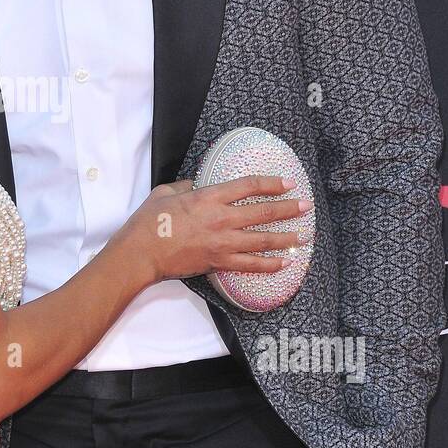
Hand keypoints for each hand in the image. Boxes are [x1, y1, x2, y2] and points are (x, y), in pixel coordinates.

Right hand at [122, 174, 312, 283]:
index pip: (248, 186)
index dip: (271, 183)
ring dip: (286, 238)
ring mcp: (223, 243)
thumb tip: (195, 185)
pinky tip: (284, 263)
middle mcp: (222, 219)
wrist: (142, 253)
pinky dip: (269, 265)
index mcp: (209, 197)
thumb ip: (185, 186)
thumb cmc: (150, 221)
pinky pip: (251, 265)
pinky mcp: (219, 262)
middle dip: (288, 209)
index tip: (287, 182)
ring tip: (304, 236)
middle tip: (305, 206)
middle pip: (263, 212)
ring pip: (263, 240)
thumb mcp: (165, 192)